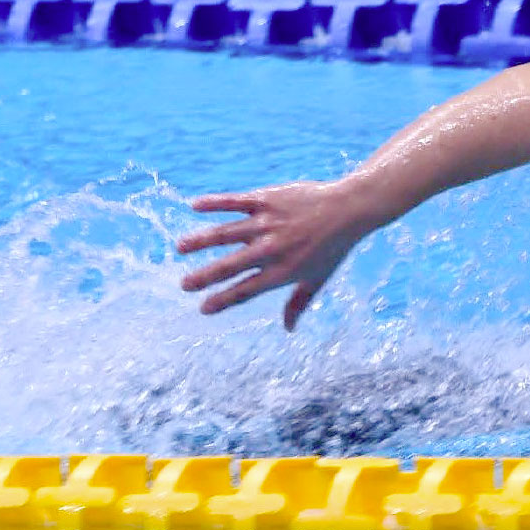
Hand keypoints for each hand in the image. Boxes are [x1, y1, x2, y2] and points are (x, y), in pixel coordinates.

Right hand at [177, 180, 373, 330]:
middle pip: (231, 265)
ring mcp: (268, 223)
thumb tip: (288, 329)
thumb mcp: (318, 279)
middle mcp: (272, 249)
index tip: (203, 308)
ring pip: (227, 233)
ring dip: (201, 240)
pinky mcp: (267, 200)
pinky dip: (215, 203)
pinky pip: (235, 201)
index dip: (224, 300)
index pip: (247, 290)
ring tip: (180, 247)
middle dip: (205, 277)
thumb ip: (299, 303)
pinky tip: (194, 206)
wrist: (349, 209)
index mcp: (283, 271)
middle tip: (184, 285)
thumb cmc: (333, 247)